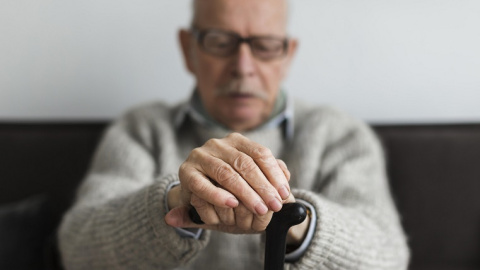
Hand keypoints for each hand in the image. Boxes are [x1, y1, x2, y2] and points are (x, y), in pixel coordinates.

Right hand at [165, 133, 290, 230]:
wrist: (196, 195)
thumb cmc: (228, 186)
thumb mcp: (250, 179)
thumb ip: (269, 174)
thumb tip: (286, 175)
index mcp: (236, 140)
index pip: (260, 153)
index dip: (274, 173)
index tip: (284, 193)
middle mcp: (218, 144)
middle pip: (245, 164)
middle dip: (263, 187)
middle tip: (275, 205)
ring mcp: (200, 156)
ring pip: (227, 174)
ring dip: (246, 193)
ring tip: (259, 209)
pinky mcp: (186, 172)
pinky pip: (203, 185)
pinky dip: (218, 195)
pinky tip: (232, 204)